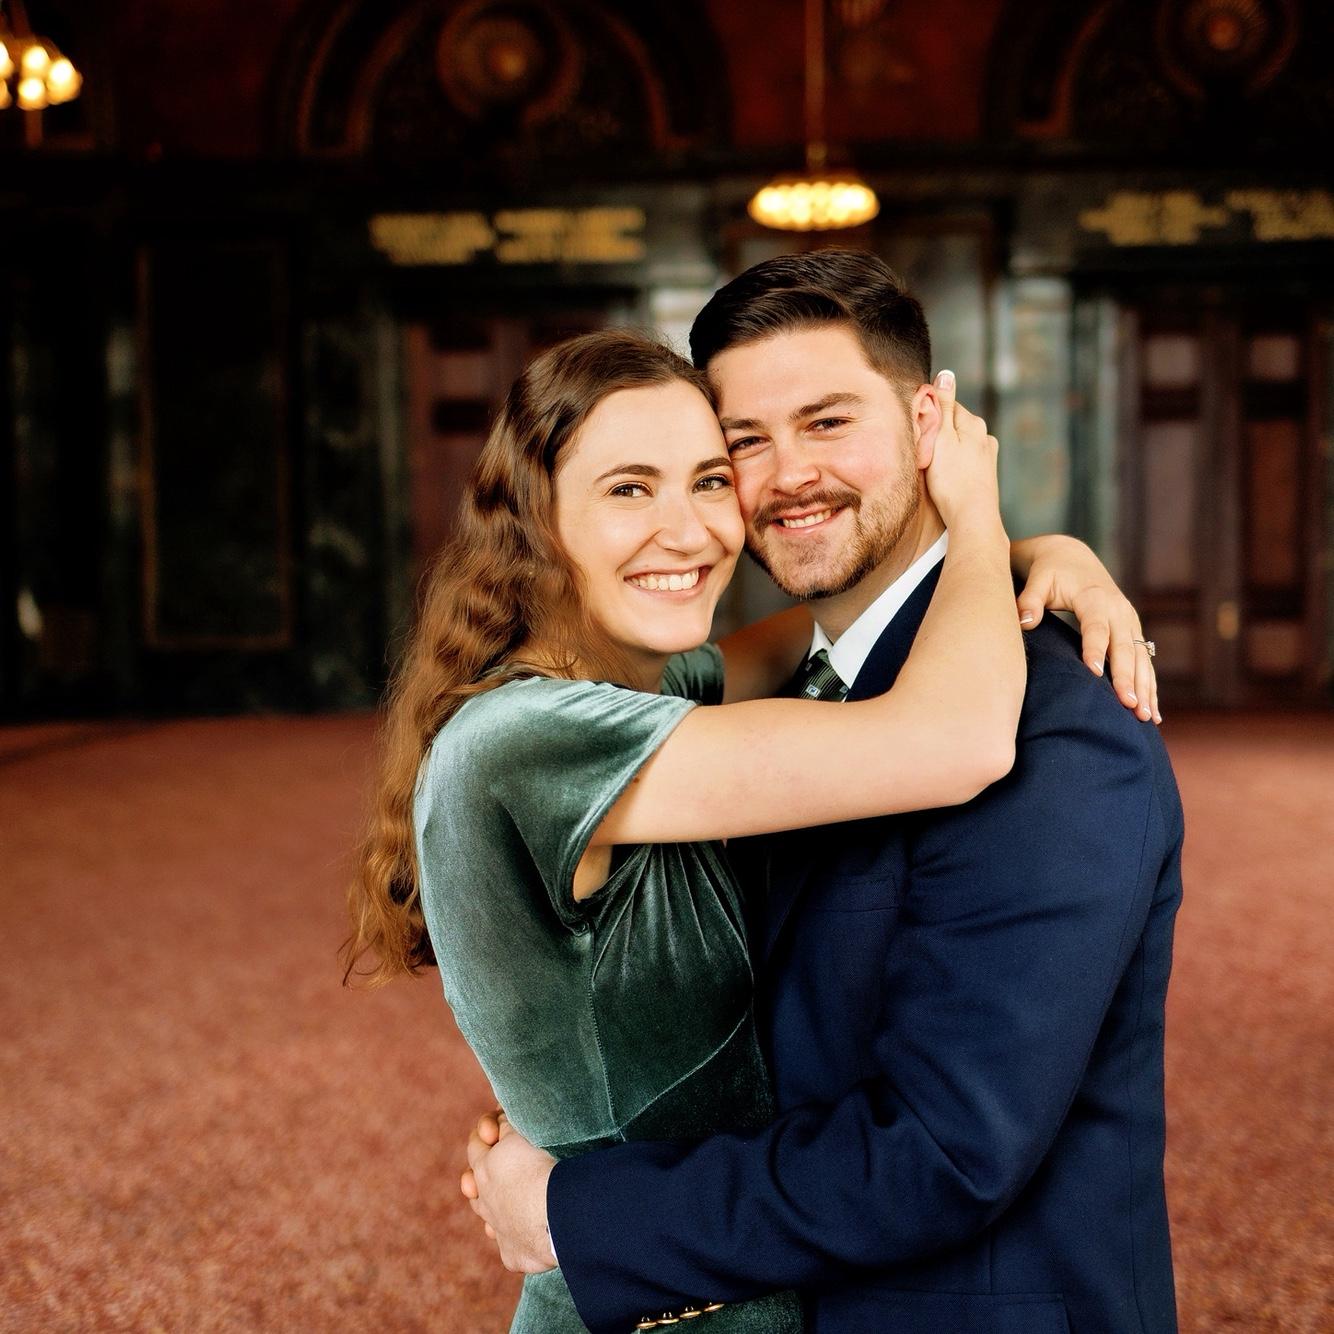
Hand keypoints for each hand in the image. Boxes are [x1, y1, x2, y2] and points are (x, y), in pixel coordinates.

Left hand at [460, 1110, 557, 1273]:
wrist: (556, 1214)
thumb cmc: (540, 1168)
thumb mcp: (521, 1136)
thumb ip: (507, 1127)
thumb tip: (500, 1121)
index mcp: (484, 1168)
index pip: (475, 1144)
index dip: (485, 1131)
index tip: (497, 1128)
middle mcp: (484, 1200)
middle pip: (473, 1181)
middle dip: (482, 1169)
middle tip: (499, 1159)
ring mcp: (497, 1229)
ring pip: (486, 1215)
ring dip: (494, 1204)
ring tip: (511, 1197)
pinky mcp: (512, 1254)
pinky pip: (509, 1244)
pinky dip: (517, 1235)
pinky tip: (531, 1230)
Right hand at [922, 370, 1001, 532]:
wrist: (972, 518)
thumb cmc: (952, 480)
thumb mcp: (941, 438)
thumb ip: (943, 406)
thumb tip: (947, 374)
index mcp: (973, 423)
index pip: (946, 405)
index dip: (928, 415)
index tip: (917, 430)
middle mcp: (985, 436)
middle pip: (953, 425)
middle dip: (938, 433)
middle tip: (922, 451)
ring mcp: (987, 456)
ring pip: (959, 444)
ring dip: (945, 450)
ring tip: (933, 468)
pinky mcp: (986, 475)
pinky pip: (964, 462)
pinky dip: (954, 466)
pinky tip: (946, 479)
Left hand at [1016, 536, 1160, 723]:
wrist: (1072, 557)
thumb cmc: (1049, 572)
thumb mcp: (1037, 580)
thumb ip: (1029, 600)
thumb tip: (1024, 621)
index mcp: (1095, 597)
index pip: (1095, 626)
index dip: (1095, 648)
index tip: (1094, 673)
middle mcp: (1119, 610)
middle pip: (1124, 647)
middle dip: (1127, 677)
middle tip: (1129, 705)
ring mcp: (1129, 622)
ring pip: (1141, 659)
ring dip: (1144, 688)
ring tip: (1145, 717)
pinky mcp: (1133, 632)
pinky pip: (1144, 663)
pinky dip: (1149, 687)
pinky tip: (1153, 714)